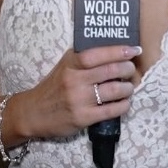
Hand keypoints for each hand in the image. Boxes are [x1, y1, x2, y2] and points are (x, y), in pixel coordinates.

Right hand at [16, 45, 141, 139]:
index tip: (134, 50)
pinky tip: (124, 102)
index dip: (119, 51)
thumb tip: (115, 51)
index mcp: (71, 63)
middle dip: (128, 69)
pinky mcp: (84, 117)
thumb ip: (84, 59)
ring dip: (128, 88)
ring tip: (128, 88)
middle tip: (131, 70)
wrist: (33, 113)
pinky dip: (123, 105)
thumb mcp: (64, 66)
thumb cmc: (53, 87)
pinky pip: (112, 110)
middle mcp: (75, 80)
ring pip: (115, 90)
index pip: (98, 53)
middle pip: (111, 70)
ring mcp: (79, 100)